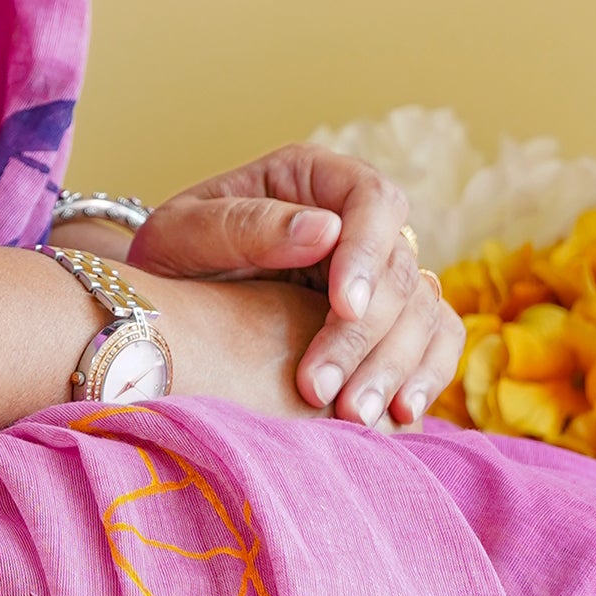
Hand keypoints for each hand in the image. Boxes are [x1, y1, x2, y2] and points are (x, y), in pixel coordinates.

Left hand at [128, 146, 464, 429]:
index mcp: (310, 180)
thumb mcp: (183, 233)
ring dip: (395, 366)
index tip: (343, 306)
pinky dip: (426, 374)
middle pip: (398, 267)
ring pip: (422, 309)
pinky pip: (434, 338)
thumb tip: (325, 230)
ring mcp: (376, 271)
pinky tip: (398, 412)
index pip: (371, 200)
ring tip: (351, 415)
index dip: (368, 254)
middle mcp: (354, 220)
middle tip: (322, 389)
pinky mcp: (387, 319)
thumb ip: (245, 226)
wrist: (161, 306)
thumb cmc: (170, 258)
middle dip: (366, 333)